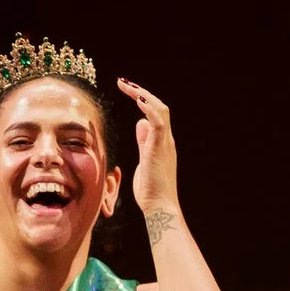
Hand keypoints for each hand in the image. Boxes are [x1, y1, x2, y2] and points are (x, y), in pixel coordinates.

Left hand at [116, 79, 177, 218]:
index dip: (142, 100)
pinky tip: (137, 99)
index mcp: (162, 142)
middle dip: (140, 92)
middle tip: (122, 83)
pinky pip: (159, 122)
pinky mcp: (160, 148)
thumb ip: (143, 141)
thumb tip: (140, 123)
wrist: (160, 207)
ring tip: (126, 86)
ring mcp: (165, 143)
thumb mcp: (144, 160)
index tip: (126, 90)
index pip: (155, 113)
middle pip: (158, 106)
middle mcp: (166, 139)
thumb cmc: (151, 190)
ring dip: (142, 95)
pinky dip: (149, 108)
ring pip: (160, 110)